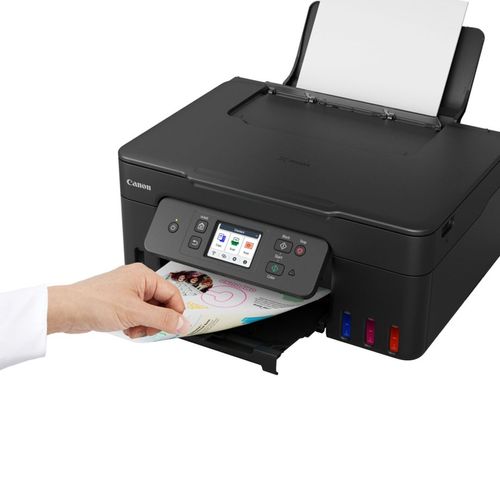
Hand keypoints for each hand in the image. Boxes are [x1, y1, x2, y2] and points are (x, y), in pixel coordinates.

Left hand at [47, 263, 189, 338]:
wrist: (67, 310)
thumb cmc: (94, 303)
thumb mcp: (135, 313)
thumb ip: (163, 319)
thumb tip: (183, 323)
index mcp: (144, 275)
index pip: (172, 293)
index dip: (176, 312)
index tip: (176, 328)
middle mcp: (137, 281)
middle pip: (162, 304)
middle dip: (157, 321)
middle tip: (148, 329)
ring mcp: (128, 292)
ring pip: (150, 312)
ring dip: (145, 325)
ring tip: (134, 329)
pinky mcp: (120, 302)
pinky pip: (138, 315)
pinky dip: (135, 324)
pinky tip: (126, 329)